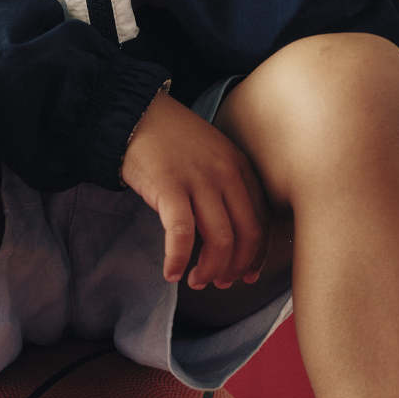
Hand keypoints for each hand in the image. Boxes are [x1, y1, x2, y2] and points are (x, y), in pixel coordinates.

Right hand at [120, 91, 270, 288]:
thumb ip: (226, 186)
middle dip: (237, 267)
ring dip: (210, 270)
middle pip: (247, 234)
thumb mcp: (212, 156)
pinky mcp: (169, 188)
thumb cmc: (171, 140)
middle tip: (221, 283)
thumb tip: (230, 235)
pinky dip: (178, 260)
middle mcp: (226, 174)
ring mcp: (199, 180)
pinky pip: (182, 234)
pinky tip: (171, 273)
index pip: (261, 221)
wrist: (136, 114)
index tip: (247, 275)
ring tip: (196, 281)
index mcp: (240, 167)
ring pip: (220, 240)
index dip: (257, 254)